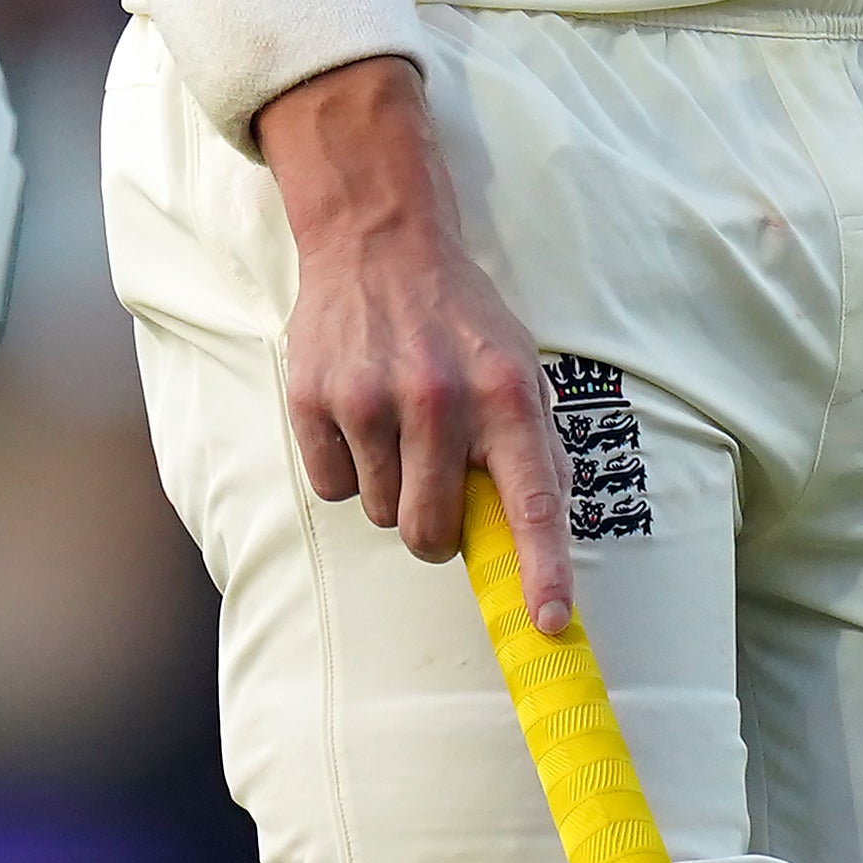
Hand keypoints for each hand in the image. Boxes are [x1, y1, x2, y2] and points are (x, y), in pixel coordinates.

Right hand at [256, 54, 572, 631]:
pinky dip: (346, 468)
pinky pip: (333, 487)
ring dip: (390, 489)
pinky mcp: (315, 397)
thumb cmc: (458, 319)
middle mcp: (440, 398)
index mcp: (505, 393)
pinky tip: (357, 415)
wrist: (380, 238)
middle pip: (432, 533)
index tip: (548, 625)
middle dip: (435, 529)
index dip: (543, 571)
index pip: (532, 501)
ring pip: (380, 514)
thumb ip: (532, 451)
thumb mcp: (518, 366)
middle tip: (435, 482)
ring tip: (396, 425)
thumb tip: (541, 544)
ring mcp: (370, 398)